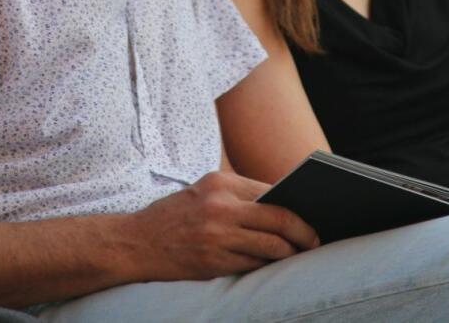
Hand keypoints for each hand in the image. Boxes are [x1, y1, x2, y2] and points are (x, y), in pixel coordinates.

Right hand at [122, 171, 318, 281]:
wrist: (134, 243)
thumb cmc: (174, 216)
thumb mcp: (204, 193)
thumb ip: (238, 197)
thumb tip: (283, 207)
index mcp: (220, 183)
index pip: (272, 193)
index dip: (297, 206)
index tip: (310, 215)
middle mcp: (220, 207)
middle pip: (280, 218)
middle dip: (304, 232)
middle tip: (314, 240)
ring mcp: (216, 236)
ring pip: (270, 246)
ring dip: (288, 253)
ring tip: (298, 254)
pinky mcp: (212, 261)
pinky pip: (252, 264)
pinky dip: (266, 264)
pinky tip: (272, 264)